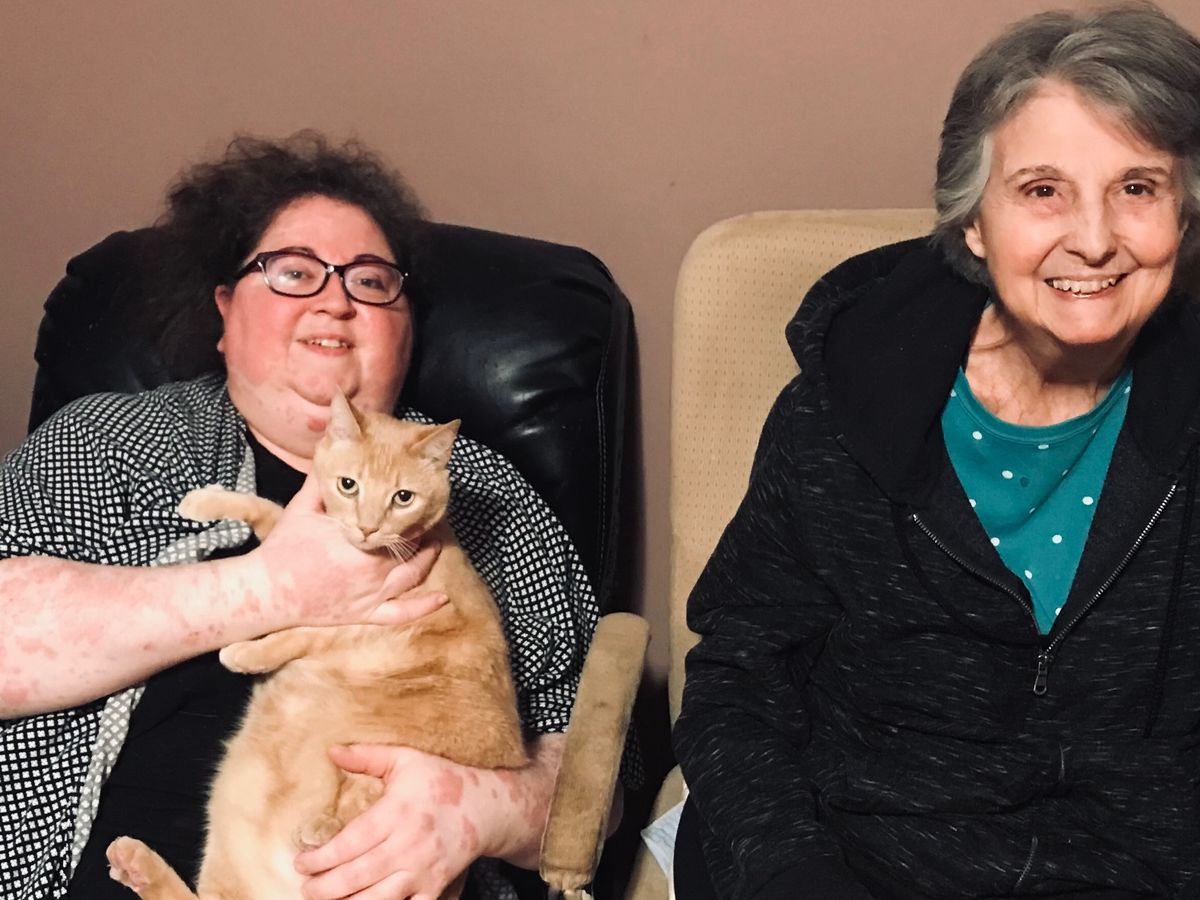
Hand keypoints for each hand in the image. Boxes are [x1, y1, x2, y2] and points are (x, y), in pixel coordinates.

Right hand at [253, 475, 444, 629]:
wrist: (268, 591)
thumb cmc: (285, 548)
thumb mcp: (304, 507)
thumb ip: (323, 479)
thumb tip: (332, 448)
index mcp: (360, 538)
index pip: (396, 520)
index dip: (406, 509)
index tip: (411, 497)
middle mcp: (372, 567)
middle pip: (409, 545)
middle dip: (418, 531)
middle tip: (427, 518)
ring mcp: (372, 594)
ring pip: (412, 574)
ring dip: (427, 558)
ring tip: (434, 544)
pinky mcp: (366, 614)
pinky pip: (402, 613)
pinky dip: (423, 607)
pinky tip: (441, 599)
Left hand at [294, 745, 483, 899]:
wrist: (488, 807)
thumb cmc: (442, 780)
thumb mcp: (406, 760)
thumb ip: (368, 757)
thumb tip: (331, 751)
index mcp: (397, 812)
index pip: (350, 842)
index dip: (321, 857)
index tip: (302, 860)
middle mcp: (409, 844)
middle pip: (357, 876)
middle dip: (324, 887)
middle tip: (306, 887)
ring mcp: (423, 870)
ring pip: (377, 899)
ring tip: (326, 899)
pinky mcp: (436, 887)